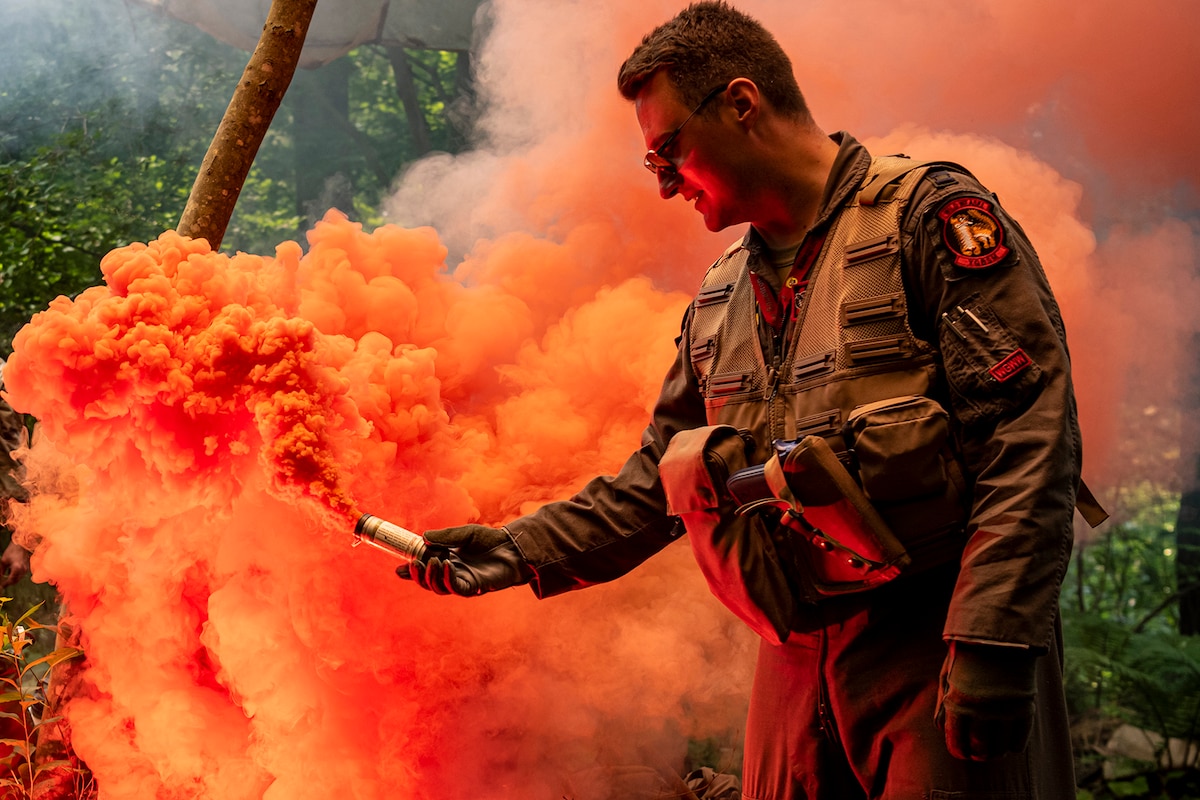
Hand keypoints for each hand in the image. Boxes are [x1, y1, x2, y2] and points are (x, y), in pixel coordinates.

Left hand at [0, 539, 29, 586]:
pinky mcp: (27, 567)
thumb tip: (0, 577)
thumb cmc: (12, 551)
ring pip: (18, 578)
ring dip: (12, 580)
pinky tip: (11, 573)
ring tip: (6, 579)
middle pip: (15, 581)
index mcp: (17, 568)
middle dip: (9, 583)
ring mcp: (26, 569)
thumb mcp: (3, 561)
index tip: (1, 586)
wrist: (21, 545)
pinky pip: (21, 575)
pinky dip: (16, 576)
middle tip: (3, 584)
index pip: (10, 580)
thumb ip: (1, 571)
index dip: (5, 584)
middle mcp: (23, 569)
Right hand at [397, 524, 532, 596]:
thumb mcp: (465, 534)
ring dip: (431, 577)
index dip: (412, 570)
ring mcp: (463, 581)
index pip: (426, 568)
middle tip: (412, 566)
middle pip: (428, 582)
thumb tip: (423, 538)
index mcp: (448, 560)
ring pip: (439, 587)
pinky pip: (455, 588)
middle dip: (417, 576)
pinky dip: (447, 578)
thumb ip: (445, 536)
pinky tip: (445, 566)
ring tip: (430, 562)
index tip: (398, 568)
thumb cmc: (491, 540)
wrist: (513, 547)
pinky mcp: (474, 587)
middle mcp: (453, 573)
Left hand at [936, 641, 1036, 760]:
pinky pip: (1020, 740)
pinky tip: (1010, 744)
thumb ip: (944, 703)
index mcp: (957, 703)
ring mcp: (1004, 711)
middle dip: (978, 754)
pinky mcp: (1025, 708)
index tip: (963, 753)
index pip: (957, 743)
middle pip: (980, 749)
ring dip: (996, 753)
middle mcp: (980, 711)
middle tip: (980, 753)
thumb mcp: (948, 675)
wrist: (999, 634)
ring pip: (1000, 749)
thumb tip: (941, 728)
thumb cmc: (968, 654)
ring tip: (994, 749)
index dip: (960, 752)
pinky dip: (1014, 746)